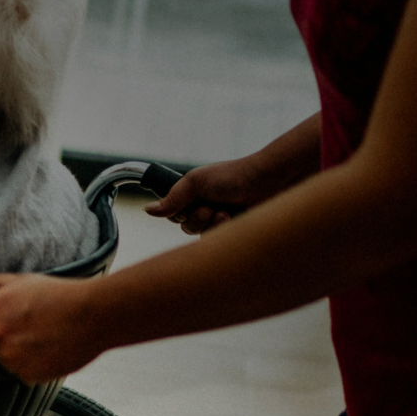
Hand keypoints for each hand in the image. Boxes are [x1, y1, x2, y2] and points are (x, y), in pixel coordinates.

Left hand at [0, 273, 107, 384]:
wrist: (95, 314)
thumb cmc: (61, 294)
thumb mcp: (23, 281)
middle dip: (2, 337)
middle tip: (28, 325)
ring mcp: (11, 357)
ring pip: (5, 359)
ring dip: (19, 352)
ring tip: (43, 335)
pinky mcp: (28, 374)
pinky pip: (23, 372)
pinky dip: (34, 364)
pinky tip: (49, 348)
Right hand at [145, 158, 262, 234]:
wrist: (269, 182)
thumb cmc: (234, 175)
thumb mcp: (196, 182)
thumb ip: (172, 197)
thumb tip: (147, 210)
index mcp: (193, 193)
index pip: (172, 212)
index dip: (176, 212)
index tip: (188, 204)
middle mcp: (203, 206)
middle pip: (184, 226)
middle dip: (196, 218)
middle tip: (209, 207)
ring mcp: (218, 219)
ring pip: (199, 235)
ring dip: (209, 224)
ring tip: (225, 212)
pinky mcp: (232, 230)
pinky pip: (215, 240)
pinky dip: (221, 230)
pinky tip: (232, 218)